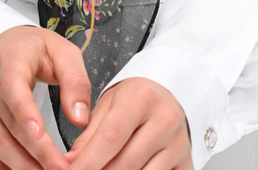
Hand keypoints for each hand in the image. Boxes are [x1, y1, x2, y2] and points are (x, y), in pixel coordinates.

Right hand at [0, 24, 91, 169]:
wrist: (8, 46)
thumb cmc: (37, 48)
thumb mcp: (63, 51)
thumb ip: (75, 81)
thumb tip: (80, 116)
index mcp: (10, 60)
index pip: (12, 87)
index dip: (24, 111)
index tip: (39, 133)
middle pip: (9, 123)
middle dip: (36, 150)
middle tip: (59, 167)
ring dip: (22, 164)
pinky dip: (5, 168)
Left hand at [65, 78, 190, 169]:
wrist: (168, 94)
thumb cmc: (134, 99)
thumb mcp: (108, 104)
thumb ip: (89, 134)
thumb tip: (72, 163)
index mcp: (141, 97)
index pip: (111, 137)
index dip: (88, 162)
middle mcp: (165, 119)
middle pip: (126, 163)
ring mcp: (179, 142)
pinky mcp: (186, 161)